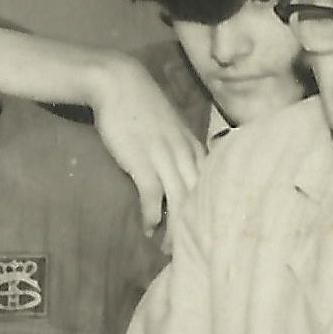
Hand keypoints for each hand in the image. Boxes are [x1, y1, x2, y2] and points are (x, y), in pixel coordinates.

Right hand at [88, 56, 202, 234]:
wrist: (119, 83)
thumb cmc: (142, 106)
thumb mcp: (171, 128)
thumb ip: (182, 149)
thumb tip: (184, 174)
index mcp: (195, 147)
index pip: (213, 185)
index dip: (212, 211)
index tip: (209, 231)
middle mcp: (186, 155)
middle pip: (199, 199)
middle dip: (197, 228)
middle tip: (191, 250)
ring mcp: (165, 158)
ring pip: (180, 202)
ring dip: (175, 230)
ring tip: (169, 250)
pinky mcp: (143, 162)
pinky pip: (153, 196)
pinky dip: (152, 216)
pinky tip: (149, 229)